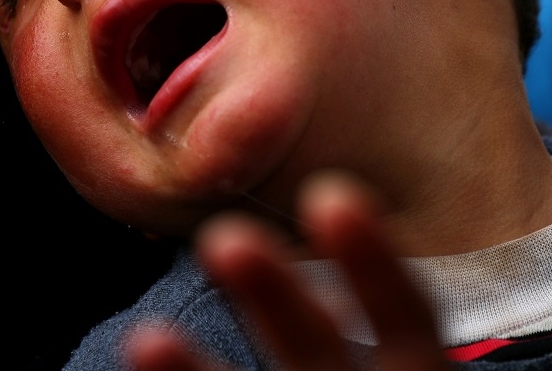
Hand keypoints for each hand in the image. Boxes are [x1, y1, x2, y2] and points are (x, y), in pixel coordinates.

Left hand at [126, 170, 450, 370]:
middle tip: (222, 238)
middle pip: (327, 366)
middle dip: (279, 306)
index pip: (409, 323)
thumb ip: (385, 335)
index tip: (332, 197)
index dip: (375, 268)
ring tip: (144, 338)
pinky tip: (142, 355)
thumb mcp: (403, 369)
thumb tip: (330, 208)